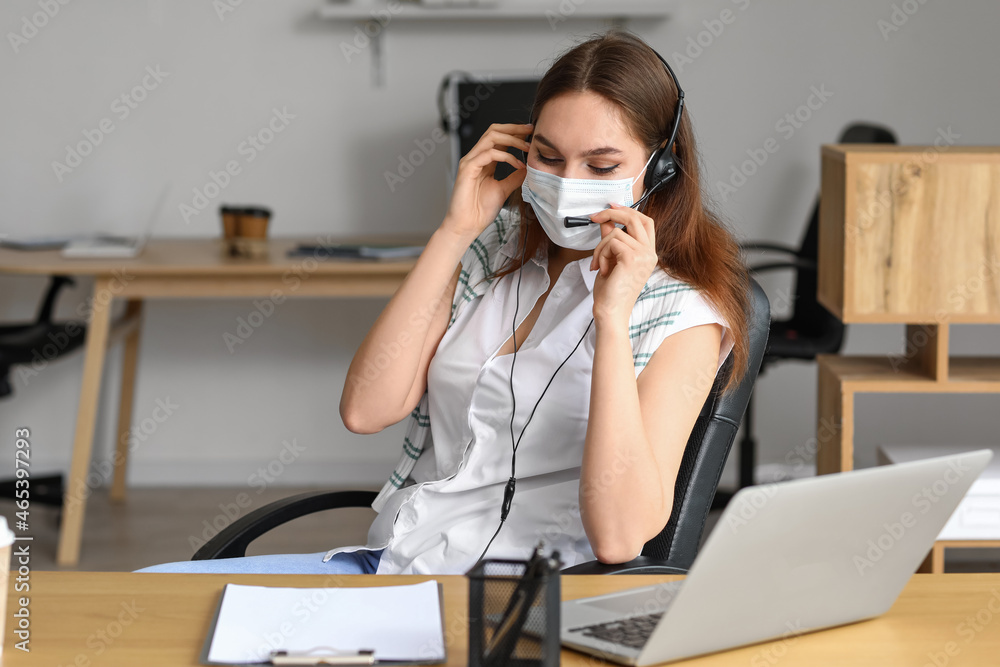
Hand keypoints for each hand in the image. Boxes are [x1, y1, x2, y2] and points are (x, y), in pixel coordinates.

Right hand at [441, 123, 531, 240]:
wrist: (467, 225)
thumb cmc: (480, 210)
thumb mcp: (504, 189)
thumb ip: (515, 176)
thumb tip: (529, 167)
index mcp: (484, 161)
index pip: (499, 138)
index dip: (515, 132)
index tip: (531, 132)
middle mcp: (476, 157)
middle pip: (494, 130)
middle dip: (513, 128)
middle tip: (530, 130)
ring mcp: (470, 161)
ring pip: (491, 137)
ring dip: (512, 139)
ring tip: (526, 146)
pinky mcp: (467, 168)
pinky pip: (488, 154)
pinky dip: (506, 156)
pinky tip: (517, 164)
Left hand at [588, 203, 658, 326]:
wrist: (611, 312)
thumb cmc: (611, 292)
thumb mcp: (610, 259)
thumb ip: (611, 239)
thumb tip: (606, 221)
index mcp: (648, 253)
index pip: (645, 222)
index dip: (628, 210)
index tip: (610, 207)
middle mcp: (650, 253)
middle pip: (636, 218)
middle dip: (613, 213)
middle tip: (595, 217)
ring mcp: (644, 255)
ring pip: (617, 232)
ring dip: (600, 246)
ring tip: (598, 264)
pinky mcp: (632, 258)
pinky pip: (612, 242)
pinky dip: (600, 254)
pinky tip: (601, 269)